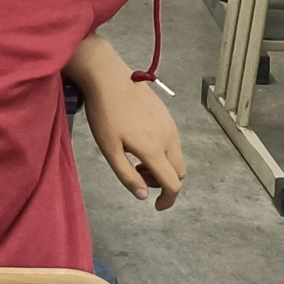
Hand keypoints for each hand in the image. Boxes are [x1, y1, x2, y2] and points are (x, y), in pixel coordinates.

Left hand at [82, 72, 184, 210]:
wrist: (107, 78)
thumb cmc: (104, 113)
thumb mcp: (109, 149)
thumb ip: (127, 176)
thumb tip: (143, 196)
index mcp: (155, 149)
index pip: (173, 184)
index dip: (168, 200)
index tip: (156, 206)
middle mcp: (169, 138)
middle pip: (179, 172)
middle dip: (163, 182)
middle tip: (138, 175)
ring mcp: (170, 125)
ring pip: (177, 156)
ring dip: (163, 166)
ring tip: (135, 157)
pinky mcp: (166, 114)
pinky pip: (173, 141)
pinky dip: (163, 151)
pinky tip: (140, 141)